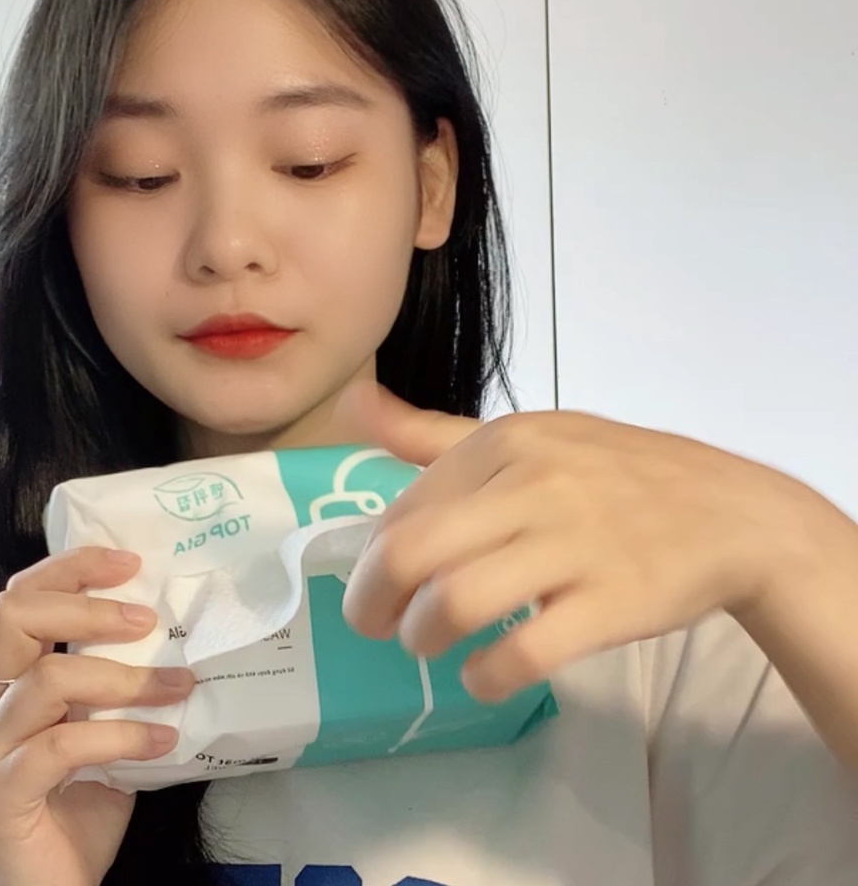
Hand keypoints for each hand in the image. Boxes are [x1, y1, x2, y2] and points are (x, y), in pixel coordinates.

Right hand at [0, 547, 194, 885]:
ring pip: (46, 678)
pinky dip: (121, 736)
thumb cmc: (83, 801)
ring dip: (125, 678)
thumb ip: (122, 684)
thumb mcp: (107, 726)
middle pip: (14, 616)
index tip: (131, 562)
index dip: (72, 568)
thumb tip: (187, 634)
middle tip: (146, 619)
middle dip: (86, 605)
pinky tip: (163, 742)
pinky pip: (60, 746)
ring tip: (178, 686)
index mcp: (14, 680)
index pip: (23, 598)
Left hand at [338, 384, 815, 701]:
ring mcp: (574, 544)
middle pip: (410, 553)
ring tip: (429, 645)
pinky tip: (484, 676)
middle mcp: (532, 484)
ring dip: (423, 638)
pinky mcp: (610, 604)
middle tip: (375, 625)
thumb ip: (435, 433)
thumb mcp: (527, 436)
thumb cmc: (615, 475)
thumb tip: (353, 405)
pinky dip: (486, 676)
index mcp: (503, 442)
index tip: (379, 583)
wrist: (730, 513)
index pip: (401, 509)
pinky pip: (523, 653)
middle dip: (371, 602)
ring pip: (456, 603)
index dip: (372, 557)